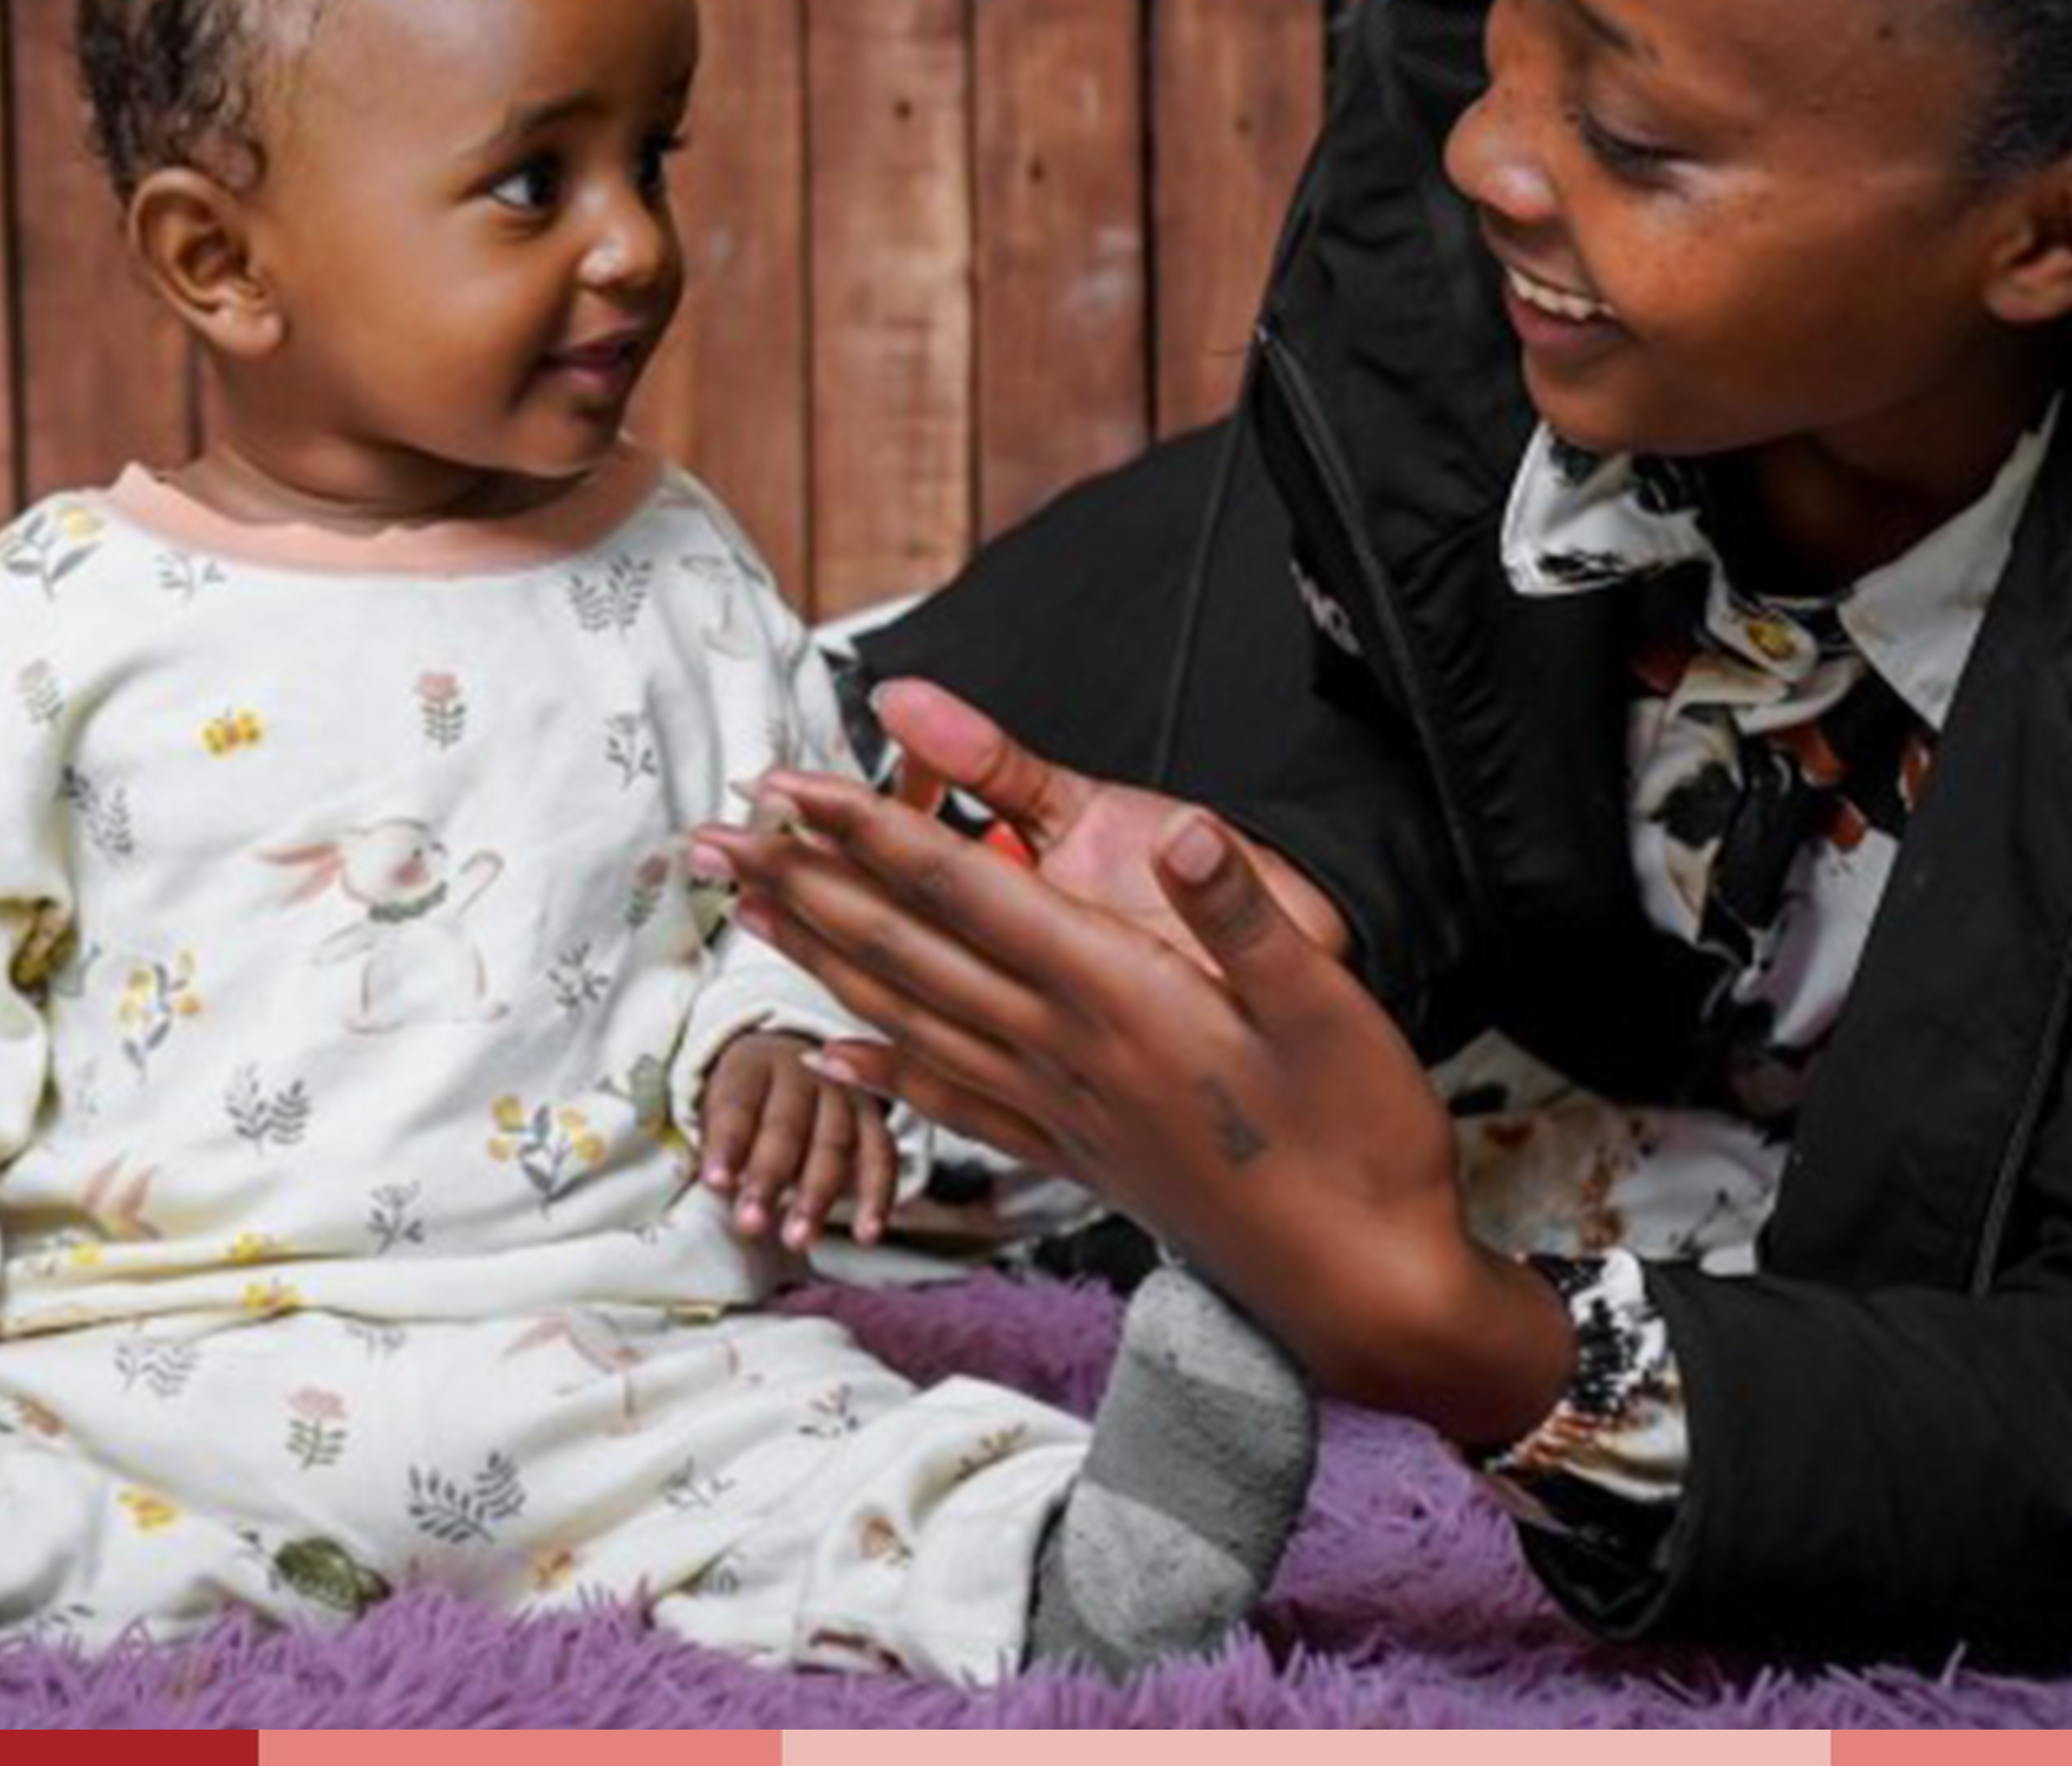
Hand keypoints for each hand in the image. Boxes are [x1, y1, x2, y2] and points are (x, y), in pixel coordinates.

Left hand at [688, 681, 1571, 1442]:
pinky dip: (881, 1073)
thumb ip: (1243, 915)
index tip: (785, 783)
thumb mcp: (1331, 1006)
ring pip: (908, 1020)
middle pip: (906, 951)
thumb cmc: (1360, 1138)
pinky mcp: (1073, 1154)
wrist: (1363, 1288)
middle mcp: (1065, 1052)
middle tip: (708, 837)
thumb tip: (1179, 830)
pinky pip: (951, 1103)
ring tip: (745, 913)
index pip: (964, 891)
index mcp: (1119, 996)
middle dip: (803, 885)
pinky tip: (827, 1057)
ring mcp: (1060, 1109)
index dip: (868, 830)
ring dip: (817, 961)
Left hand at [697, 1028, 897, 1249]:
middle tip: (752, 1223)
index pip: (738, 1104)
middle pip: (786, 1126)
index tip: (716, 1184)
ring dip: (816, 1196)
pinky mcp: (874, 1119)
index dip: (727, 1145)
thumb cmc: (750, 1100)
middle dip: (769, 1177)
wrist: (796, 1064)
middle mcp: (803, 1072)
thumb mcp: (721, 1104)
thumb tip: (716, 1185)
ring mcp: (843, 1094)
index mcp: (754, 1065)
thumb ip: (719, 1140)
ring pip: (834, 1144)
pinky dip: (877, 1197)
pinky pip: (881, 1157)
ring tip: (799, 1239)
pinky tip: (866, 1232)